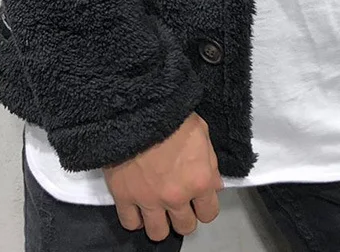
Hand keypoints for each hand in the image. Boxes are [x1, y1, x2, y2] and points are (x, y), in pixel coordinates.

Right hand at [102, 112, 222, 240]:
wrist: (139, 108)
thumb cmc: (172, 114)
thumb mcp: (201, 132)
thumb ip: (210, 163)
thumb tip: (215, 185)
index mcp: (199, 180)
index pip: (209, 213)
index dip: (204, 206)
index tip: (198, 200)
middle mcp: (176, 196)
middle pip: (185, 227)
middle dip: (183, 216)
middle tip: (178, 202)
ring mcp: (149, 200)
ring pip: (158, 233)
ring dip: (160, 222)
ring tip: (158, 208)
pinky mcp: (124, 196)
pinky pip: (130, 223)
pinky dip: (134, 218)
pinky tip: (138, 206)